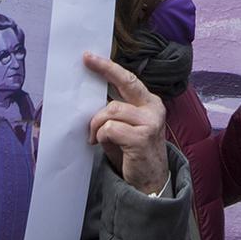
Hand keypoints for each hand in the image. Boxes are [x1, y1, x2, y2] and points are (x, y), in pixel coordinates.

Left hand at [84, 51, 168, 194]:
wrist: (150, 182)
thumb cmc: (134, 153)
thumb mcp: (125, 128)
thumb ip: (115, 112)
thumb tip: (91, 100)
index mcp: (150, 103)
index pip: (129, 79)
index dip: (109, 67)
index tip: (89, 57)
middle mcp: (153, 108)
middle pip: (126, 82)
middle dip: (105, 69)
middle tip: (87, 60)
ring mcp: (150, 122)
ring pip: (111, 110)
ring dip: (96, 124)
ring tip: (94, 137)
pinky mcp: (142, 137)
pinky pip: (110, 128)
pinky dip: (101, 136)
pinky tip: (103, 144)